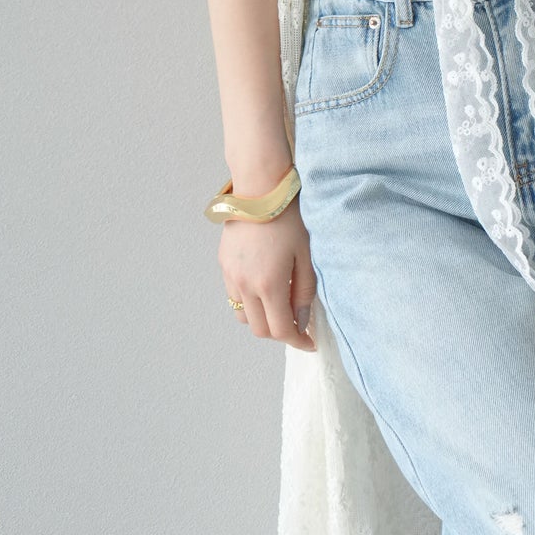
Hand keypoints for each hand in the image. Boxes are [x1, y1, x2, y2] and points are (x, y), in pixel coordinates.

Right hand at [218, 196, 317, 350]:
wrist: (260, 191)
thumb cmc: (290, 219)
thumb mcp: (306, 255)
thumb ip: (304, 292)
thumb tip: (302, 320)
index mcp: (269, 285)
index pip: (281, 330)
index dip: (297, 341)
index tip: (310, 343)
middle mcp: (245, 286)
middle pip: (260, 329)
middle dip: (280, 333)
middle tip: (298, 324)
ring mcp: (231, 277)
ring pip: (244, 316)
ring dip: (262, 319)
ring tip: (281, 306)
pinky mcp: (224, 266)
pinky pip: (234, 296)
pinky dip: (250, 302)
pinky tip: (266, 288)